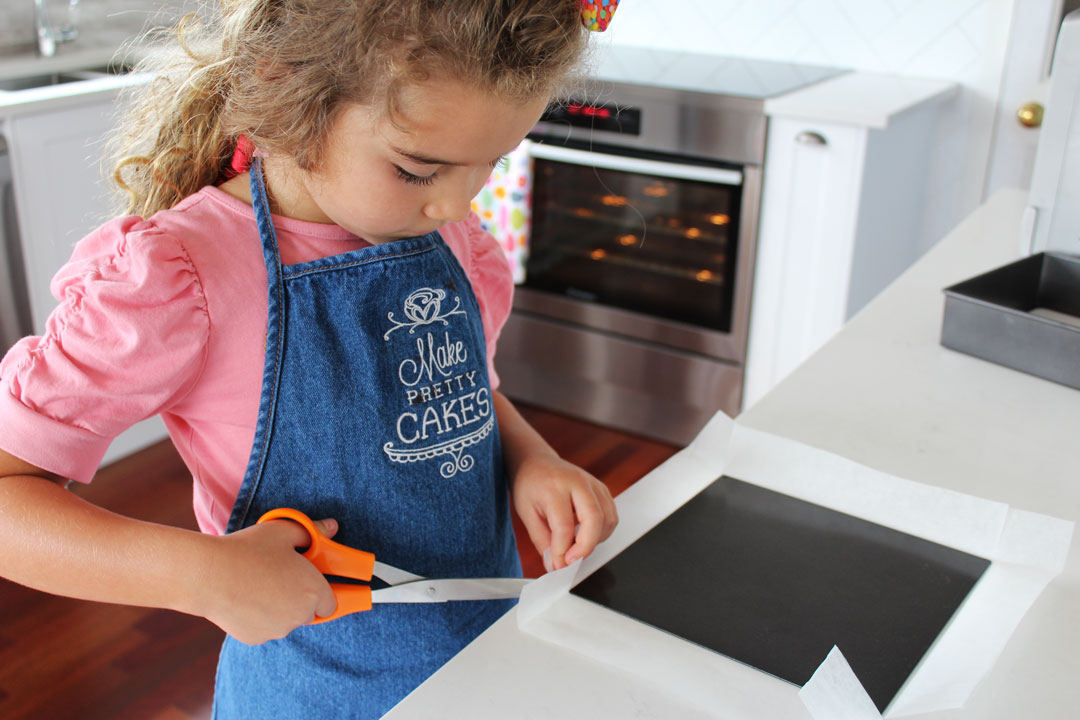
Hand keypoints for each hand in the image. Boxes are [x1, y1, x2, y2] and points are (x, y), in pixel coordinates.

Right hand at [195, 517, 339, 644]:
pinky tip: (244, 597)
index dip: (320, 592)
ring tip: (258, 584)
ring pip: (284, 621)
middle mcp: (299, 616)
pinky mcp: (254, 638)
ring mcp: (276, 630)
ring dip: (279, 609)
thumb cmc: (249, 549)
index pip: (330, 603)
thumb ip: (313, 531)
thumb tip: (332, 526)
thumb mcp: (284, 531)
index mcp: (313, 591)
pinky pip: (263, 628)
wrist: (208, 574)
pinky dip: (258, 617)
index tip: (307, 580)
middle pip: (308, 613)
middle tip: (280, 577)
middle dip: (299, 599)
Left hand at [511, 454, 617, 571]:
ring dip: (595, 540)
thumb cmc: (529, 484)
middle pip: (594, 518)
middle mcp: (578, 482)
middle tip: (571, 561)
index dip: (562, 550)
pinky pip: (611, 515)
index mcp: (555, 487)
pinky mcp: (602, 489)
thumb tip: (555, 565)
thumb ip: (541, 540)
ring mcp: (593, 484)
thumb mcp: (526, 513)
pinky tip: (585, 535)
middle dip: (585, 547)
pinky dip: (602, 531)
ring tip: (575, 547)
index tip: (558, 565)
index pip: (564, 525)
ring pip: (608, 519)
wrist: (537, 462)